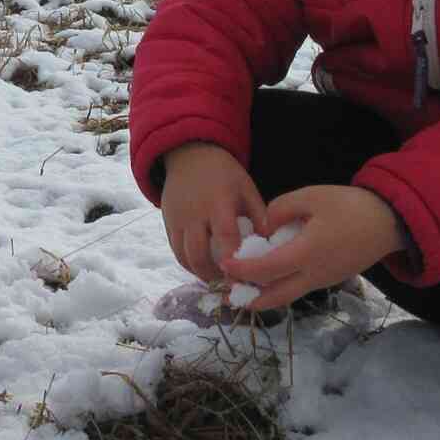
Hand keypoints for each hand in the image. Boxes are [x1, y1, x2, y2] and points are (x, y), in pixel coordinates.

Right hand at [158, 143, 265, 280]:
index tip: (245, 278)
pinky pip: (175, 251)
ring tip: (217, 279)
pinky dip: (189, 263)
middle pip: (198, 255)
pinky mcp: (167, 223)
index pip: (225, 238)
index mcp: (218, 203)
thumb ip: (259, 215)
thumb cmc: (223, 173)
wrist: (189, 155)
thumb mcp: (246, 187)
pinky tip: (203, 267)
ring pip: (183, 258)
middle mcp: (194, 214)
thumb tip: (272, 245)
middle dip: (214, 276)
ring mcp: (177, 219)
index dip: (234, 262)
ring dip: (200, 273)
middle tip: (230, 284)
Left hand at [221, 184, 403, 311]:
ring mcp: (324, 280)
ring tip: (243, 290)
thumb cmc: (349, 206)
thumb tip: (264, 226)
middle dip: (249, 298)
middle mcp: (313, 275)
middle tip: (227, 295)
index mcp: (306, 254)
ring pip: (287, 295)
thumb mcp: (311, 196)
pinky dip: (280, 287)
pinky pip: (299, 288)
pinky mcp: (331, 278)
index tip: (224, 265)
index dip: (241, 270)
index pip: (265, 270)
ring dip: (264, 295)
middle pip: (275, 297)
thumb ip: (280, 210)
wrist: (388, 221)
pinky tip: (269, 277)